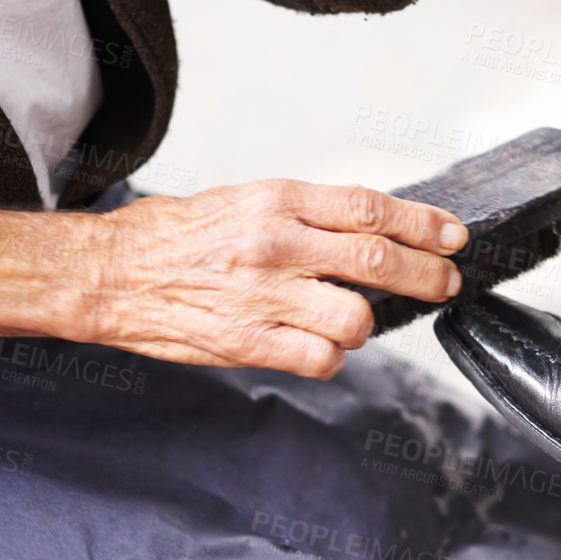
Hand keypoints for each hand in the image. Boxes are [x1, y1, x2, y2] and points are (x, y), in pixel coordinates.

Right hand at [79, 179, 464, 377]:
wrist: (108, 274)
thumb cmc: (172, 237)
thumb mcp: (242, 200)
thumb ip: (304, 214)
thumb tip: (370, 229)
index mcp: (275, 200)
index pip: (368, 207)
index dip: (421, 224)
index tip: (451, 236)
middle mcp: (274, 244)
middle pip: (375, 260)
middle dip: (425, 275)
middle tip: (446, 283)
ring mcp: (262, 296)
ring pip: (354, 318)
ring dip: (367, 324)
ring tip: (352, 319)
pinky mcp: (247, 341)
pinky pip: (320, 359)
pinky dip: (331, 358)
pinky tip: (317, 347)